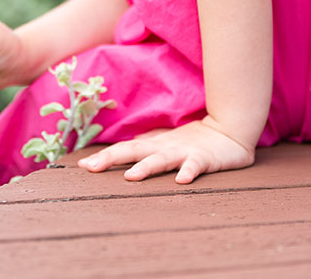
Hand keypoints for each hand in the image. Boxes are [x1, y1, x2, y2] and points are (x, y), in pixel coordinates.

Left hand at [77, 116, 254, 183]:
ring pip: (161, 159)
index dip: (104, 156)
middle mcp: (164, 147)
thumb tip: (123, 150)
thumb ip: (146, 147)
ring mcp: (184, 151)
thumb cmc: (194, 139)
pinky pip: (195, 165)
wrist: (229, 131)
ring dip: (146, 167)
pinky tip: (182, 180)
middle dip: (111, 158)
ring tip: (130, 177)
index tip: (81, 165)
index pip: (124, 149)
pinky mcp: (204, 158)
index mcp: (154, 145)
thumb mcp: (166, 144)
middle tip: (90, 167)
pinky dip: (189, 171)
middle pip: (133, 151)